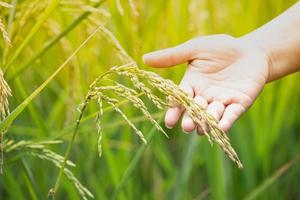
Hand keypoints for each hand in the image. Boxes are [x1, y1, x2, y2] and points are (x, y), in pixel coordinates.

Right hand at [143, 34, 270, 132]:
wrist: (250, 50)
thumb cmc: (221, 48)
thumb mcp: (195, 49)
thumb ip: (172, 56)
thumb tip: (144, 59)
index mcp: (192, 84)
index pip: (180, 99)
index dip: (175, 110)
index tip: (170, 121)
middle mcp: (204, 96)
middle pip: (195, 111)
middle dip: (191, 119)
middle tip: (187, 127)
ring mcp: (222, 101)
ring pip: (212, 115)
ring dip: (207, 123)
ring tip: (201, 129)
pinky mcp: (239, 104)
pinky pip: (232, 115)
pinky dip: (226, 121)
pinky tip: (221, 128)